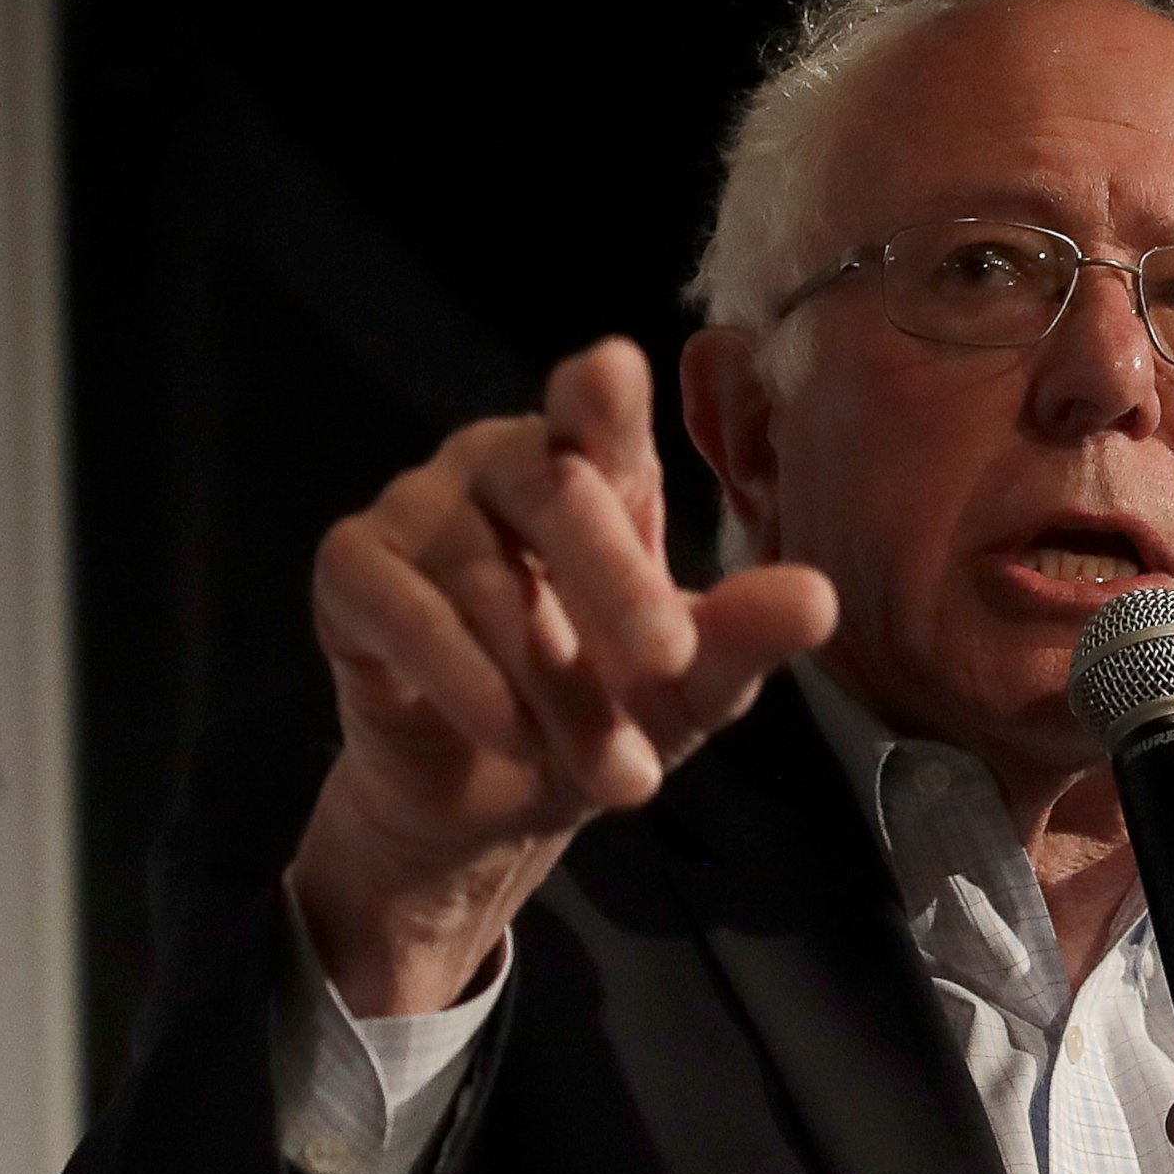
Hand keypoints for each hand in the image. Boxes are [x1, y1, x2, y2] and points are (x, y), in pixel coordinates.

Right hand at [292, 337, 835, 1014]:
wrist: (497, 798)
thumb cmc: (604, 708)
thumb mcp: (692, 685)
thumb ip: (746, 636)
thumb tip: (821, 600)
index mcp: (591, 466)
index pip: (595, 405)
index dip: (600, 391)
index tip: (609, 376)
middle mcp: (499, 463)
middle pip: (555, 489)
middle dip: (620, 584)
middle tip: (671, 662)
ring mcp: (417, 508)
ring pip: (490, 583)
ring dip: (560, 690)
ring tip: (620, 776)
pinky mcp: (352, 570)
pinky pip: (404, 612)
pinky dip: (465, 681)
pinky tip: (514, 739)